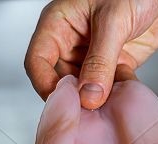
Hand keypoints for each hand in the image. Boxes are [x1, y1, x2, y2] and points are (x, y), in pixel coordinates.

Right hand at [25, 0, 157, 108]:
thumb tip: (88, 95)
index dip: (45, 83)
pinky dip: (111, 97)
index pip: (38, 60)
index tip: (61, 102)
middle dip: (73, 97)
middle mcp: (71, 43)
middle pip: (59, 80)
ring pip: (82, 90)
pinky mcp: (110, 68)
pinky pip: (104, 91)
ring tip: (105, 103)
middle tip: (87, 109)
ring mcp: (91, 58)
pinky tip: (119, 94)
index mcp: (59, 24)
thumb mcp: (113, 20)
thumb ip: (100, 60)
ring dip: (94, 100)